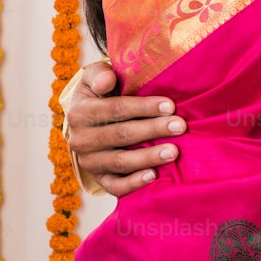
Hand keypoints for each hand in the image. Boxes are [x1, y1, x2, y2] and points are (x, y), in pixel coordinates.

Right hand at [67, 60, 184, 196]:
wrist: (89, 122)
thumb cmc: (101, 94)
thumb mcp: (94, 77)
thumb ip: (99, 74)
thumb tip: (107, 80)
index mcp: (80, 113)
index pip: (115, 110)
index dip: (144, 107)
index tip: (170, 106)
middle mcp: (81, 140)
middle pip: (122, 135)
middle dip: (154, 130)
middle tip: (180, 126)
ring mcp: (90, 162)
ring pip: (121, 161)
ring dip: (149, 157)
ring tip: (174, 151)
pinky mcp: (99, 179)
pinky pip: (115, 186)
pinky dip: (134, 183)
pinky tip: (153, 175)